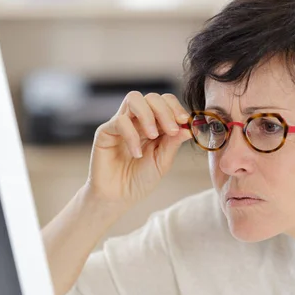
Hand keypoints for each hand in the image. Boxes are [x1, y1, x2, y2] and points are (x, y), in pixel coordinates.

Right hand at [86, 91, 192, 206]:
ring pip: (134, 99)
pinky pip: (119, 121)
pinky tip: (137, 153)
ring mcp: (121, 123)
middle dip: (165, 111)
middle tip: (172, 130)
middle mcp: (138, 120)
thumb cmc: (141, 179)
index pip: (165, 102)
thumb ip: (174, 143)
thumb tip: (189, 127)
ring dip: (148, 114)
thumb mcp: (163, 161)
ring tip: (153, 136)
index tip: (185, 121)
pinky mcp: (106, 132)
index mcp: (155, 124)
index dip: (176, 108)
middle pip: (151, 97)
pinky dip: (132, 135)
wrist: (119, 197)